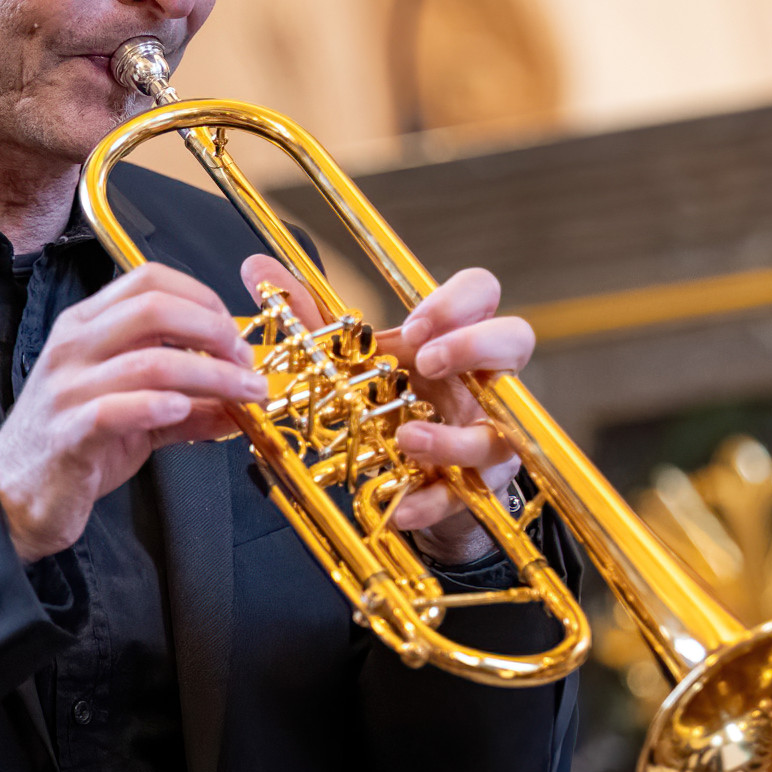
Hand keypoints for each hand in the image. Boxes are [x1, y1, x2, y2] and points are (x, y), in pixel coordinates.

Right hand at [0, 263, 266, 561]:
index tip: (234, 332)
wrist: (14, 496)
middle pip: (153, 309)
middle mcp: (74, 346)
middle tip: (245, 362)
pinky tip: (186, 412)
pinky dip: (160, 406)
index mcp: (86, 326)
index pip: (148, 280)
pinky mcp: (68, 433)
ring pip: (149, 361)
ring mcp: (68, 388)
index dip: (202, 298)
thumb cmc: (73, 444)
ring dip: (210, 375)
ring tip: (243, 394)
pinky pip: (116, 409)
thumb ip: (190, 402)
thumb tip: (243, 398)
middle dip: (214, 330)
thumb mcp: (135, 411)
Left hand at [238, 256, 532, 564]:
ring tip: (406, 440)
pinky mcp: (476, 488)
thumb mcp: (349, 361)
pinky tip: (400, 506)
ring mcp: (487, 434)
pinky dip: (433, 503)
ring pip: (504, 427)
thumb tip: (255, 266)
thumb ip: (307, 316)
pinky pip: (469, 496)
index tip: (415, 326)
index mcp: (452, 338)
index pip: (481, 291)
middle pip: (516, 339)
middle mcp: (481, 381)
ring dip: (455, 437)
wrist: (410, 480)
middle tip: (428, 361)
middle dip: (478, 344)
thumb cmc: (389, 404)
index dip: (458, 301)